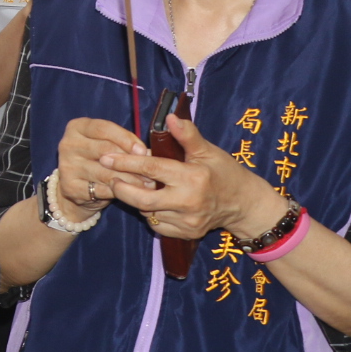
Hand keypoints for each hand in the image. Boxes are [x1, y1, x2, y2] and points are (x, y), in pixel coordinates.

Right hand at [53, 117, 151, 223]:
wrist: (78, 187)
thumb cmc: (99, 160)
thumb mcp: (109, 144)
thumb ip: (125, 143)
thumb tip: (147, 153)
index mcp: (77, 127)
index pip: (103, 128)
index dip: (125, 139)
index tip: (143, 151)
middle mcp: (67, 144)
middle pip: (104, 150)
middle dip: (130, 162)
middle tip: (150, 172)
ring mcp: (66, 166)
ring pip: (106, 172)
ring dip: (130, 180)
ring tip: (146, 184)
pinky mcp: (70, 186)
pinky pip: (101, 189)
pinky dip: (119, 192)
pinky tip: (131, 194)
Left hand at [98, 115, 284, 241]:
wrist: (244, 204)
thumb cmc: (225, 172)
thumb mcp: (208, 151)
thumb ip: (187, 135)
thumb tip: (170, 117)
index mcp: (193, 178)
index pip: (152, 169)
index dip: (126, 163)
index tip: (106, 158)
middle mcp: (188, 203)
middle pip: (143, 200)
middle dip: (122, 189)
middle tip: (112, 177)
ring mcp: (187, 222)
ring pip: (148, 213)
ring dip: (136, 200)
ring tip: (132, 186)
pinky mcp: (186, 234)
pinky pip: (157, 225)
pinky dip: (149, 213)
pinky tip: (151, 202)